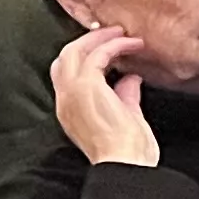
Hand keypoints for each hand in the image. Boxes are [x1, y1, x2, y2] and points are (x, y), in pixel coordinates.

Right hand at [50, 26, 158, 168]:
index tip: (106, 48)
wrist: (124, 165)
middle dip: (87, 41)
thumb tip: (131, 78)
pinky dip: (115, 45)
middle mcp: (65, 100)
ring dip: (100, 38)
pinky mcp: (86, 87)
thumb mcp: (126, 118)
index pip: (67, 75)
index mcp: (70, 110)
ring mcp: (73, 93)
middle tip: (111, 33)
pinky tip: (133, 44)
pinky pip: (98, 55)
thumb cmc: (128, 151)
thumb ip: (125, 96)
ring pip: (74, 51)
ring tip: (122, 33)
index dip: (83, 57)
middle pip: (65, 58)